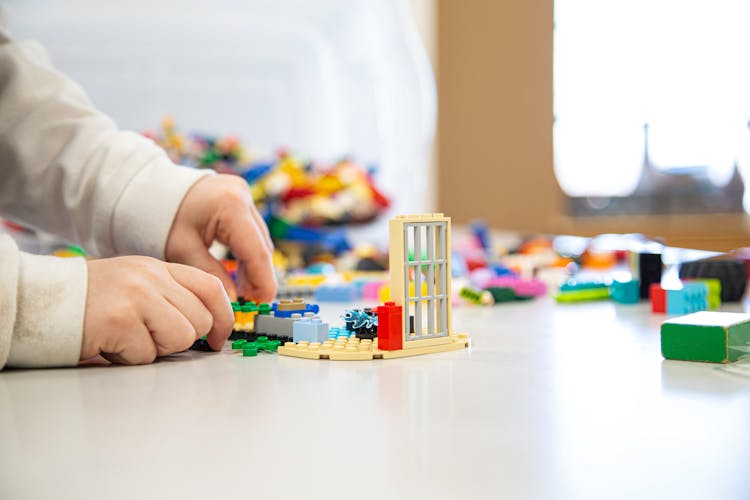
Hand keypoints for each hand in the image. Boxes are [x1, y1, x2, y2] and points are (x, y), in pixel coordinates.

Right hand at [81, 256, 233, 363]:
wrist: (38, 301)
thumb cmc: (88, 302)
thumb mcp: (135, 285)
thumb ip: (169, 297)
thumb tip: (208, 328)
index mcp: (158, 268)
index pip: (211, 287)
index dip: (224, 318)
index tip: (218, 340)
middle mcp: (150, 276)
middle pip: (201, 319)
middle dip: (181, 340)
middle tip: (148, 338)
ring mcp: (135, 295)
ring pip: (181, 337)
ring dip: (156, 349)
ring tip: (128, 338)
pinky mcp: (118, 319)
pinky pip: (147, 354)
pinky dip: (129, 358)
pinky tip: (109, 343)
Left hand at [165, 174, 275, 301]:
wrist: (151, 189)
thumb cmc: (162, 217)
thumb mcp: (183, 250)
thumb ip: (211, 275)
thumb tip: (233, 300)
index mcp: (231, 206)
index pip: (257, 252)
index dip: (263, 282)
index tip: (261, 303)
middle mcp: (243, 197)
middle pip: (262, 246)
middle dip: (258, 276)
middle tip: (249, 301)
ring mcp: (244, 196)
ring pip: (259, 240)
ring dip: (254, 266)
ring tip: (242, 290)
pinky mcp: (241, 199)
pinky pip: (252, 233)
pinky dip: (248, 253)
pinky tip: (239, 272)